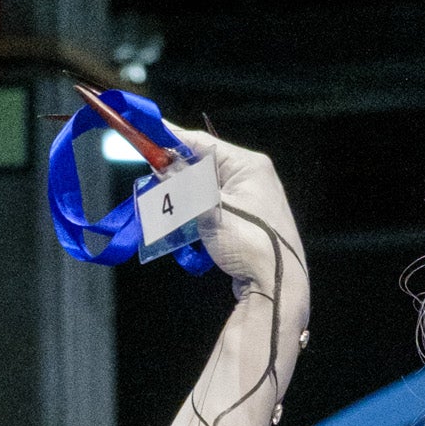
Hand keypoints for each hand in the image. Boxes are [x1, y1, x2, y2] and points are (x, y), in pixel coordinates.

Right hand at [158, 124, 307, 307]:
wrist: (278, 288)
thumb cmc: (249, 243)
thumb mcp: (209, 207)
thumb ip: (182, 182)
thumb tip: (162, 163)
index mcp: (249, 165)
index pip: (202, 142)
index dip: (171, 140)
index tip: (146, 137)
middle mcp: (254, 179)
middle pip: (204, 168)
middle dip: (176, 175)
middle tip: (151, 178)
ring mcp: (253, 204)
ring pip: (206, 192)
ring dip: (185, 200)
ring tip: (164, 205)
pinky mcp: (247, 226)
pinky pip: (214, 212)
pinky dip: (197, 217)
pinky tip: (185, 226)